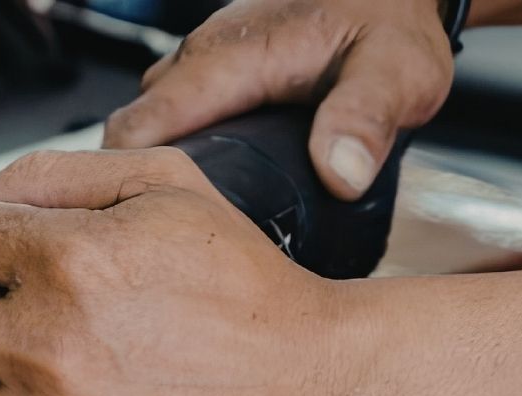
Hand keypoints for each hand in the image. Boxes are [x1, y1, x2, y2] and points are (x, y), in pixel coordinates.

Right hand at [103, 0, 453, 199]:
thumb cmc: (389, 20)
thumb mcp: (396, 70)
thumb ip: (365, 117)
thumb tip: (339, 173)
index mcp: (230, 59)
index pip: (140, 127)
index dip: (125, 183)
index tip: (141, 232)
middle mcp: (202, 57)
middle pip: (129, 135)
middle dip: (131, 188)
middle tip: (163, 247)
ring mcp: (201, 64)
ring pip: (146, 127)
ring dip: (152, 174)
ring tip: (181, 230)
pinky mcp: (210, 75)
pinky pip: (168, 118)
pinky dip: (172, 157)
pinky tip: (202, 194)